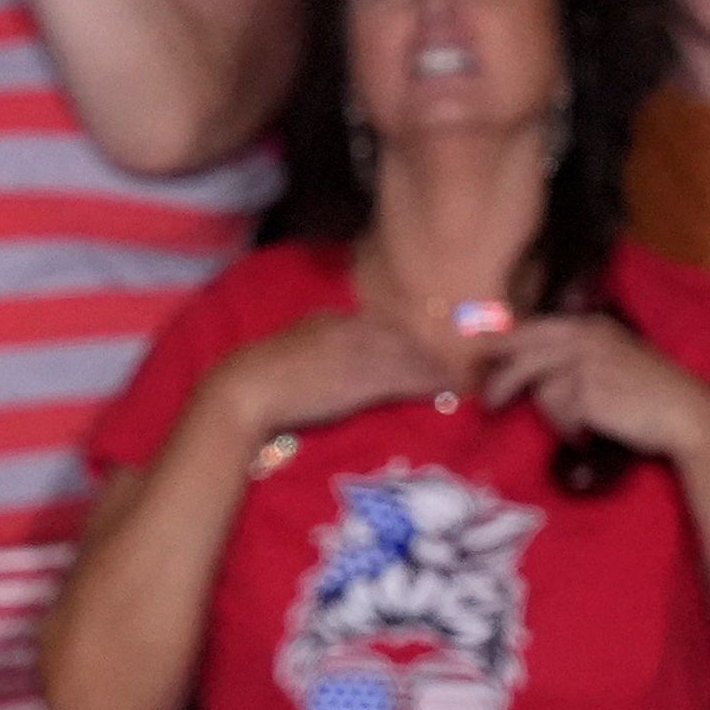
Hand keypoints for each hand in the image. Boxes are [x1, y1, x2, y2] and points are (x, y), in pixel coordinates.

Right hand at [219, 310, 447, 441]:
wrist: (246, 390)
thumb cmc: (260, 379)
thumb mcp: (296, 352)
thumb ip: (322, 350)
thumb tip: (338, 367)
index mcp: (331, 318)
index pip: (382, 323)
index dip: (408, 338)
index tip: (430, 347)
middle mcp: (349, 327)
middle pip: (403, 335)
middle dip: (431, 348)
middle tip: (461, 360)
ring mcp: (357, 350)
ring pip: (411, 355)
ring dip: (438, 367)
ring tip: (463, 378)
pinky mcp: (363, 377)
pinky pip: (407, 378)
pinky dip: (432, 383)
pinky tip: (450, 391)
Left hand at [483, 313, 709, 461]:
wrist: (688, 413)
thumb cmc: (654, 392)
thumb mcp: (616, 356)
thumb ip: (576, 354)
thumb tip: (530, 370)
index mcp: (589, 325)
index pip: (531, 329)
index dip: (502, 345)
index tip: (481, 358)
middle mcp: (583, 338)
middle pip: (521, 354)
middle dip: (499, 379)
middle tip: (487, 401)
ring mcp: (584, 364)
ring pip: (541, 390)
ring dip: (554, 415)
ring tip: (576, 428)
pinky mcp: (587, 392)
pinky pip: (560, 415)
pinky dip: (570, 429)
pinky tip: (589, 435)